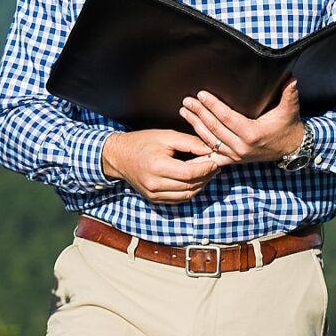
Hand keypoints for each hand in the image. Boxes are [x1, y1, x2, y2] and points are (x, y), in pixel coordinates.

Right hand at [102, 129, 221, 203]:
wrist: (119, 156)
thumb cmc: (142, 142)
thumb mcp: (166, 136)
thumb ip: (189, 142)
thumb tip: (210, 148)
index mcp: (157, 166)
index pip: (189, 173)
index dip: (206, 168)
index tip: (216, 161)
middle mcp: (155, 184)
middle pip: (189, 186)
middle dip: (206, 177)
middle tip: (216, 166)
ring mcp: (153, 194)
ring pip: (186, 195)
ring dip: (200, 185)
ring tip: (208, 173)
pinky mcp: (154, 199)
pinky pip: (178, 199)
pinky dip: (190, 191)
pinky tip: (196, 181)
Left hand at [179, 81, 303, 164]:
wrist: (290, 149)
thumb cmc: (288, 126)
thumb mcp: (290, 109)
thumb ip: (289, 93)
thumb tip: (292, 78)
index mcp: (253, 133)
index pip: (227, 118)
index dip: (213, 106)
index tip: (201, 95)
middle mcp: (242, 147)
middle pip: (214, 128)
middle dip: (199, 114)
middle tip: (187, 101)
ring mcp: (236, 155)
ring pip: (210, 141)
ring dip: (195, 126)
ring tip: (185, 112)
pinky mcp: (233, 160)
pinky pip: (212, 156)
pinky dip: (199, 152)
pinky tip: (186, 145)